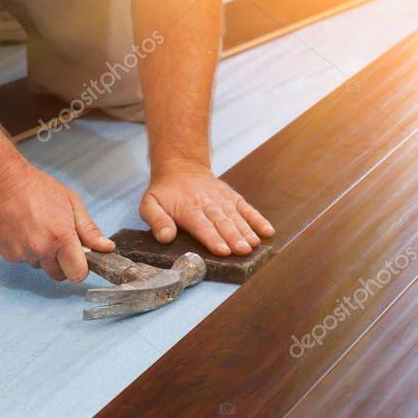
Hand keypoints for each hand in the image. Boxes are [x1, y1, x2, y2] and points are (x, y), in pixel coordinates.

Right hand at [0, 161, 114, 280]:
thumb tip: (106, 247)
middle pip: (58, 274)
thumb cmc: (35, 187)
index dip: (80, 268)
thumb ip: (89, 230)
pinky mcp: (4, 253)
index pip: (77, 274)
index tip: (79, 259)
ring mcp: (20, 253)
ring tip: (36, 229)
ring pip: (39, 266)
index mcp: (60, 237)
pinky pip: (21, 260)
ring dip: (41, 255)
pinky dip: (24, 250)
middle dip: (61, 263)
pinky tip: (22, 230)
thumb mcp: (71, 202)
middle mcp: (40, 249)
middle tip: (57, 240)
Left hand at [140, 159, 274, 255]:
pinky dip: (258, 219)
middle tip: (243, 250)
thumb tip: (165, 237)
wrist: (181, 167)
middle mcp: (207, 204)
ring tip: (254, 245)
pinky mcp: (233, 198)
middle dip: (233, 237)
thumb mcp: (149, 204)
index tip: (222, 250)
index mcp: (187, 208)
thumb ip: (156, 220)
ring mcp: (223, 200)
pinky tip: (268, 231)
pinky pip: (247, 208)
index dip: (212, 238)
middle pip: (222, 223)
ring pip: (236, 217)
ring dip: (247, 231)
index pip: (201, 225)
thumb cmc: (165, 192)